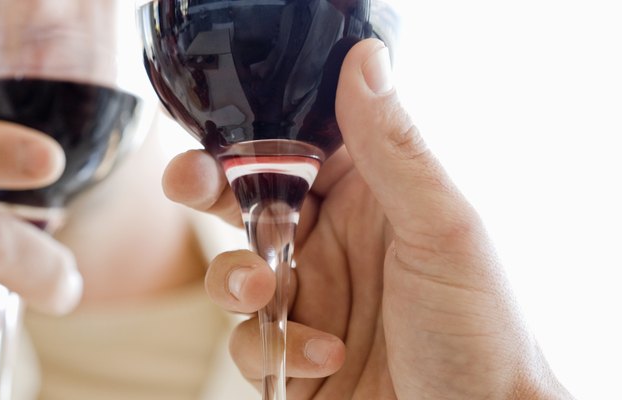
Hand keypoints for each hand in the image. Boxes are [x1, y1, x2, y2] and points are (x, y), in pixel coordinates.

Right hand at [163, 39, 572, 398]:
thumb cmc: (482, 331)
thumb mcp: (441, 229)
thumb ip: (394, 149)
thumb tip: (363, 62)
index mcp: (370, 202)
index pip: (297, 152)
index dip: (253, 140)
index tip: (217, 138)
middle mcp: (334, 247)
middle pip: (250, 204)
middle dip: (212, 191)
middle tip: (189, 182)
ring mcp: (312, 302)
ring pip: (236, 274)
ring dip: (236, 280)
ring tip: (266, 293)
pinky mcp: (294, 357)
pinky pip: (250, 343)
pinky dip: (275, 349)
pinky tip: (325, 355)